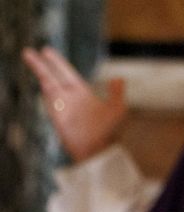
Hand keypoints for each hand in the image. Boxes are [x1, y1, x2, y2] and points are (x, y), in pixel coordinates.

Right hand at [22, 46, 126, 161]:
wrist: (99, 150)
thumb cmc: (110, 132)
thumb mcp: (118, 109)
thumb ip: (116, 93)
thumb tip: (118, 78)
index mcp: (83, 94)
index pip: (66, 73)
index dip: (57, 62)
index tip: (47, 51)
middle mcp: (70, 99)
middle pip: (53, 76)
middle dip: (42, 64)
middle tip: (31, 51)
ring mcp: (63, 107)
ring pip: (47, 84)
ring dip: (39, 71)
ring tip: (28, 56)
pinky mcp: (58, 117)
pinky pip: (50, 100)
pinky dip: (46, 88)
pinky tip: (42, 78)